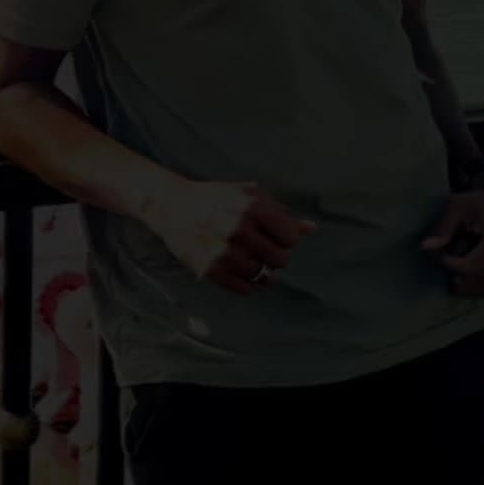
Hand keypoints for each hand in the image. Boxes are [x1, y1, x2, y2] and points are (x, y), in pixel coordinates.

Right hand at [141, 176, 317, 296]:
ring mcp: (224, 252)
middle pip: (281, 260)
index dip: (287, 239)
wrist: (172, 206)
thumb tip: (311, 228)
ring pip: (263, 276)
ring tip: (251, 259)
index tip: (277, 236)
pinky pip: (244, 288)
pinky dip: (247, 283)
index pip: (291, 237)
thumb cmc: (216, 199)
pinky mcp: (210, 270)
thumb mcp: (248, 196)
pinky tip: (240, 270)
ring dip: (262, 271)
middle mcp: (239, 230)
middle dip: (277, 257)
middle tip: (266, 250)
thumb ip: (280, 213)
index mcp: (252, 207)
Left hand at [421, 189, 483, 298]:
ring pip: (476, 290)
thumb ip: (443, 227)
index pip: (466, 267)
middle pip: (470, 281)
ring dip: (460, 280)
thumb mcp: (457, 206)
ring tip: (457, 259)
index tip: (435, 252)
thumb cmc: (476, 205)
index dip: (446, 263)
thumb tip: (426, 247)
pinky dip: (471, 286)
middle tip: (444, 254)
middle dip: (451, 272)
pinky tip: (465, 271)